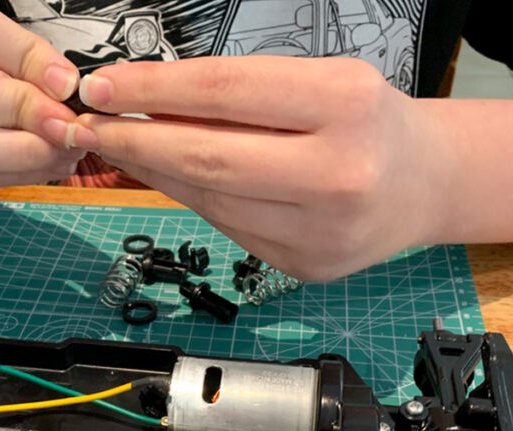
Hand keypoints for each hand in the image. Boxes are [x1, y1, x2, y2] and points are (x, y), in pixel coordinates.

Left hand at [71, 57, 453, 280]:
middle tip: (87, 125)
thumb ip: (240, 97)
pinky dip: (188, 198)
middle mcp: (338, 172)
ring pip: (208, 197)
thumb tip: (144, 104)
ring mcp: (321, 230)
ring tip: (118, 146)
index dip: (150, 90)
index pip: (222, 93)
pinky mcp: (304, 266)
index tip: (101, 88)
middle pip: (207, 156)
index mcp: (346, 104)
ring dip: (152, 171)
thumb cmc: (368, 120)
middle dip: (134, 139)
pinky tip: (164, 176)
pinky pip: (225, 226)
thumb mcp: (319, 82)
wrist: (425, 185)